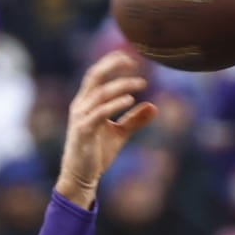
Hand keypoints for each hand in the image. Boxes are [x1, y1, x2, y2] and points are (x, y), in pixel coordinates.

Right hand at [55, 51, 156, 208]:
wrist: (81, 177)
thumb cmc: (97, 154)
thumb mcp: (119, 134)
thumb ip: (134, 120)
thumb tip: (154, 106)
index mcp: (85, 103)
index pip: (96, 75)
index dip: (111, 63)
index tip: (130, 57)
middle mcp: (80, 106)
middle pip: (95, 76)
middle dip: (113, 65)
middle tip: (134, 61)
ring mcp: (80, 118)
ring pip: (100, 94)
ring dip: (121, 86)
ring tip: (142, 83)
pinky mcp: (83, 131)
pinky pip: (100, 113)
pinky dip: (115, 104)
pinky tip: (131, 100)